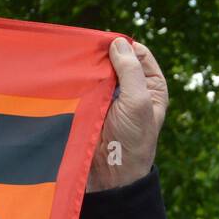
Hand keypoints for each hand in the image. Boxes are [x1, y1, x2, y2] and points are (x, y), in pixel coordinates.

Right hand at [88, 37, 168, 192]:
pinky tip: (67, 76)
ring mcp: (109, 98)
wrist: (110, 176)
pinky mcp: (90, 107)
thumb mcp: (139, 102)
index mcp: (151, 85)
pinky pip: (83, 86)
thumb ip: (131, 71)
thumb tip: (118, 42)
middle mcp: (131, 89)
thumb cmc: (132, 141)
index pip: (137, 53)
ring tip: (75, 62)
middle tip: (86, 51)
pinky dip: (76, 80)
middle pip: (115, 60)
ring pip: (97, 72)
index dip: (123, 46)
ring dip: (87, 67)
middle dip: (102, 55)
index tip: (105, 45)